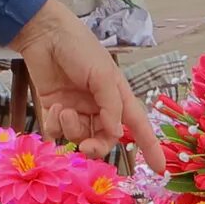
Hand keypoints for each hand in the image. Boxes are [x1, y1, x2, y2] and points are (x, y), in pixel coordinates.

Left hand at [11, 0, 160, 161]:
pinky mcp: (54, 110)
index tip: (160, 169)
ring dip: (72, 128)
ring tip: (64, 109)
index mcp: (117, 96)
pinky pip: (57, 131)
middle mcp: (99, 106)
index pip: (138, 126)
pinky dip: (56, 124)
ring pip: (79, 136)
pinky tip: (54, 106)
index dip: (150, 146)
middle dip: (97, 146)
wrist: (44, 34)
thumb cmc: (79, 48)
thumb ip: (111, 105)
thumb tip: (115, 133)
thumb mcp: (102, 74)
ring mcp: (77, 109)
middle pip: (105, 139)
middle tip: (86, 146)